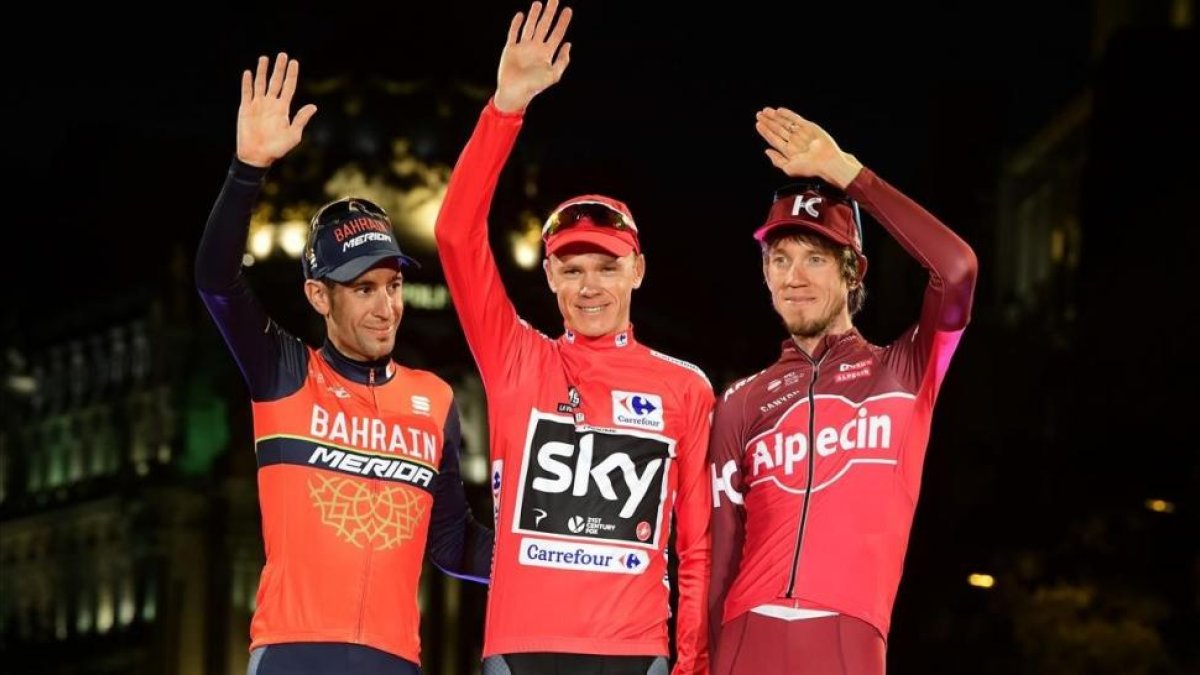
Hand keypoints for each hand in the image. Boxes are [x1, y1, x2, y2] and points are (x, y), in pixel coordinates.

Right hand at [236, 52, 317, 167]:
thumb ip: (301, 119)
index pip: (288, 87)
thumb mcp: (293, 135)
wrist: (257, 156)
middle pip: (276, 81)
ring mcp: (258, 105)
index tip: (294, 62)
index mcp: (283, 109)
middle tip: (282, 55)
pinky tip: (248, 72)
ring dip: (262, 71)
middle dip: (279, 68)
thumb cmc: (277, 148)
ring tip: (265, 58)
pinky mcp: (246, 108)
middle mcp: (271, 104)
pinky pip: (246, 92)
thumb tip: (313, 106)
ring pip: (261, 83)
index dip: (291, 75)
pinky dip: (247, 83)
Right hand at [494, 0, 572, 112]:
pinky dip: (516, 24)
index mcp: (547, 54)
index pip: (557, 34)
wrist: (514, 93)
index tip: (568, 10)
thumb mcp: (553, 75)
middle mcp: (536, 49)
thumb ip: (562, 61)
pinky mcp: (510, 49)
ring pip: (530, 27)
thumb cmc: (534, 87)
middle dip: (550, 13)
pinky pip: (514, 33)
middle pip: (545, 26)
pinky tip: (521, 15)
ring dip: (534, 15)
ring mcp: (523, 48)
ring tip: (539, 3)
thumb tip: (568, 45)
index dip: (563, 22)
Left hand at [755, 107, 861, 188]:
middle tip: (758, 114)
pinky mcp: (809, 127)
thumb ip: (777, 160)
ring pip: (785, 123)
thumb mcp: (789, 168)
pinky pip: (796, 119)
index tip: (758, 124)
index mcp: (788, 151)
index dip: (765, 132)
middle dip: (768, 122)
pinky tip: (778, 111)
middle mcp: (794, 141)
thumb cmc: (809, 168)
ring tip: (765, 111)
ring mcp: (801, 133)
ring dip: (775, 117)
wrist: (826, 162)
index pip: (774, 139)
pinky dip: (787, 114)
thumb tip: (766, 151)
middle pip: (777, 129)